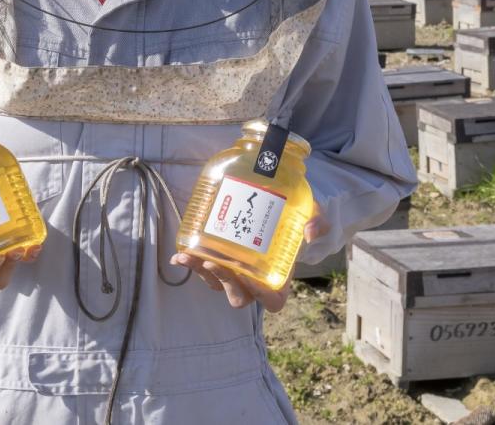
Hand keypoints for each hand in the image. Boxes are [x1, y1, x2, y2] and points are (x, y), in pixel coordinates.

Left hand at [169, 203, 330, 311]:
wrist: (271, 192)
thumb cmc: (292, 210)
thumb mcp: (310, 211)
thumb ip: (316, 220)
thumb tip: (310, 232)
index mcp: (278, 275)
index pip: (273, 301)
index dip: (263, 297)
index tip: (253, 280)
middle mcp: (253, 278)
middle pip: (238, 296)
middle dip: (225, 281)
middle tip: (213, 261)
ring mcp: (233, 269)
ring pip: (215, 283)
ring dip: (200, 273)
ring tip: (188, 257)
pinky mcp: (216, 256)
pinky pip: (200, 267)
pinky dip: (188, 263)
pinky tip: (179, 254)